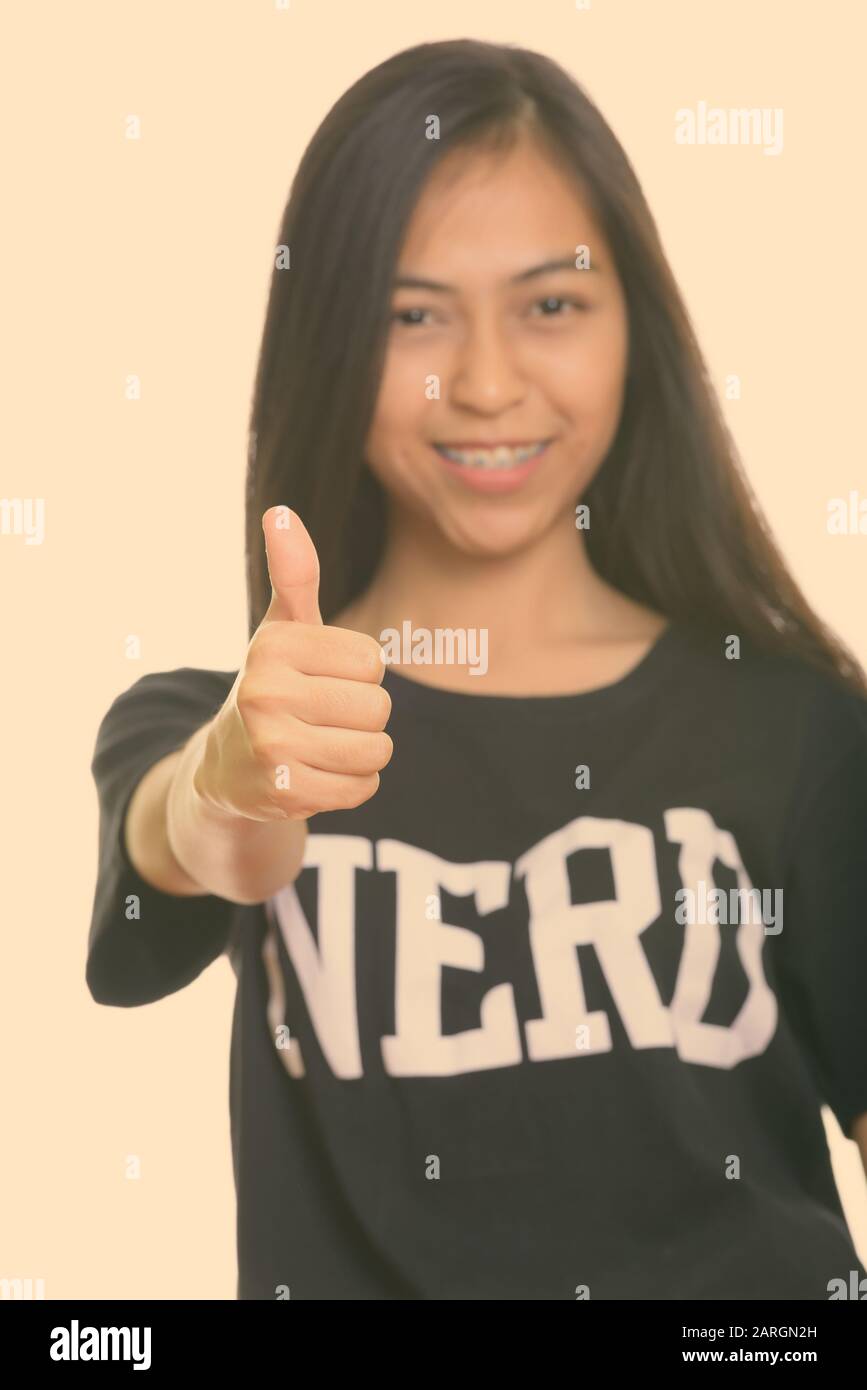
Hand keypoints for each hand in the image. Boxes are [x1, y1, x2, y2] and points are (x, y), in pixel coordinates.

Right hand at [194, 506, 391, 822]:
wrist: (225, 768)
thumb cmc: (273, 686)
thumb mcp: (281, 629)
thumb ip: (293, 575)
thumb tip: (280, 512)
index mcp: (273, 647)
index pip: (372, 661)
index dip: (358, 674)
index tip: (321, 680)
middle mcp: (265, 693)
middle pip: (378, 707)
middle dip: (362, 716)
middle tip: (321, 719)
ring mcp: (272, 748)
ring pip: (376, 750)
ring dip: (361, 753)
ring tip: (322, 747)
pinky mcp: (284, 794)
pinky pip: (363, 788)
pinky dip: (352, 785)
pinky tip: (318, 775)